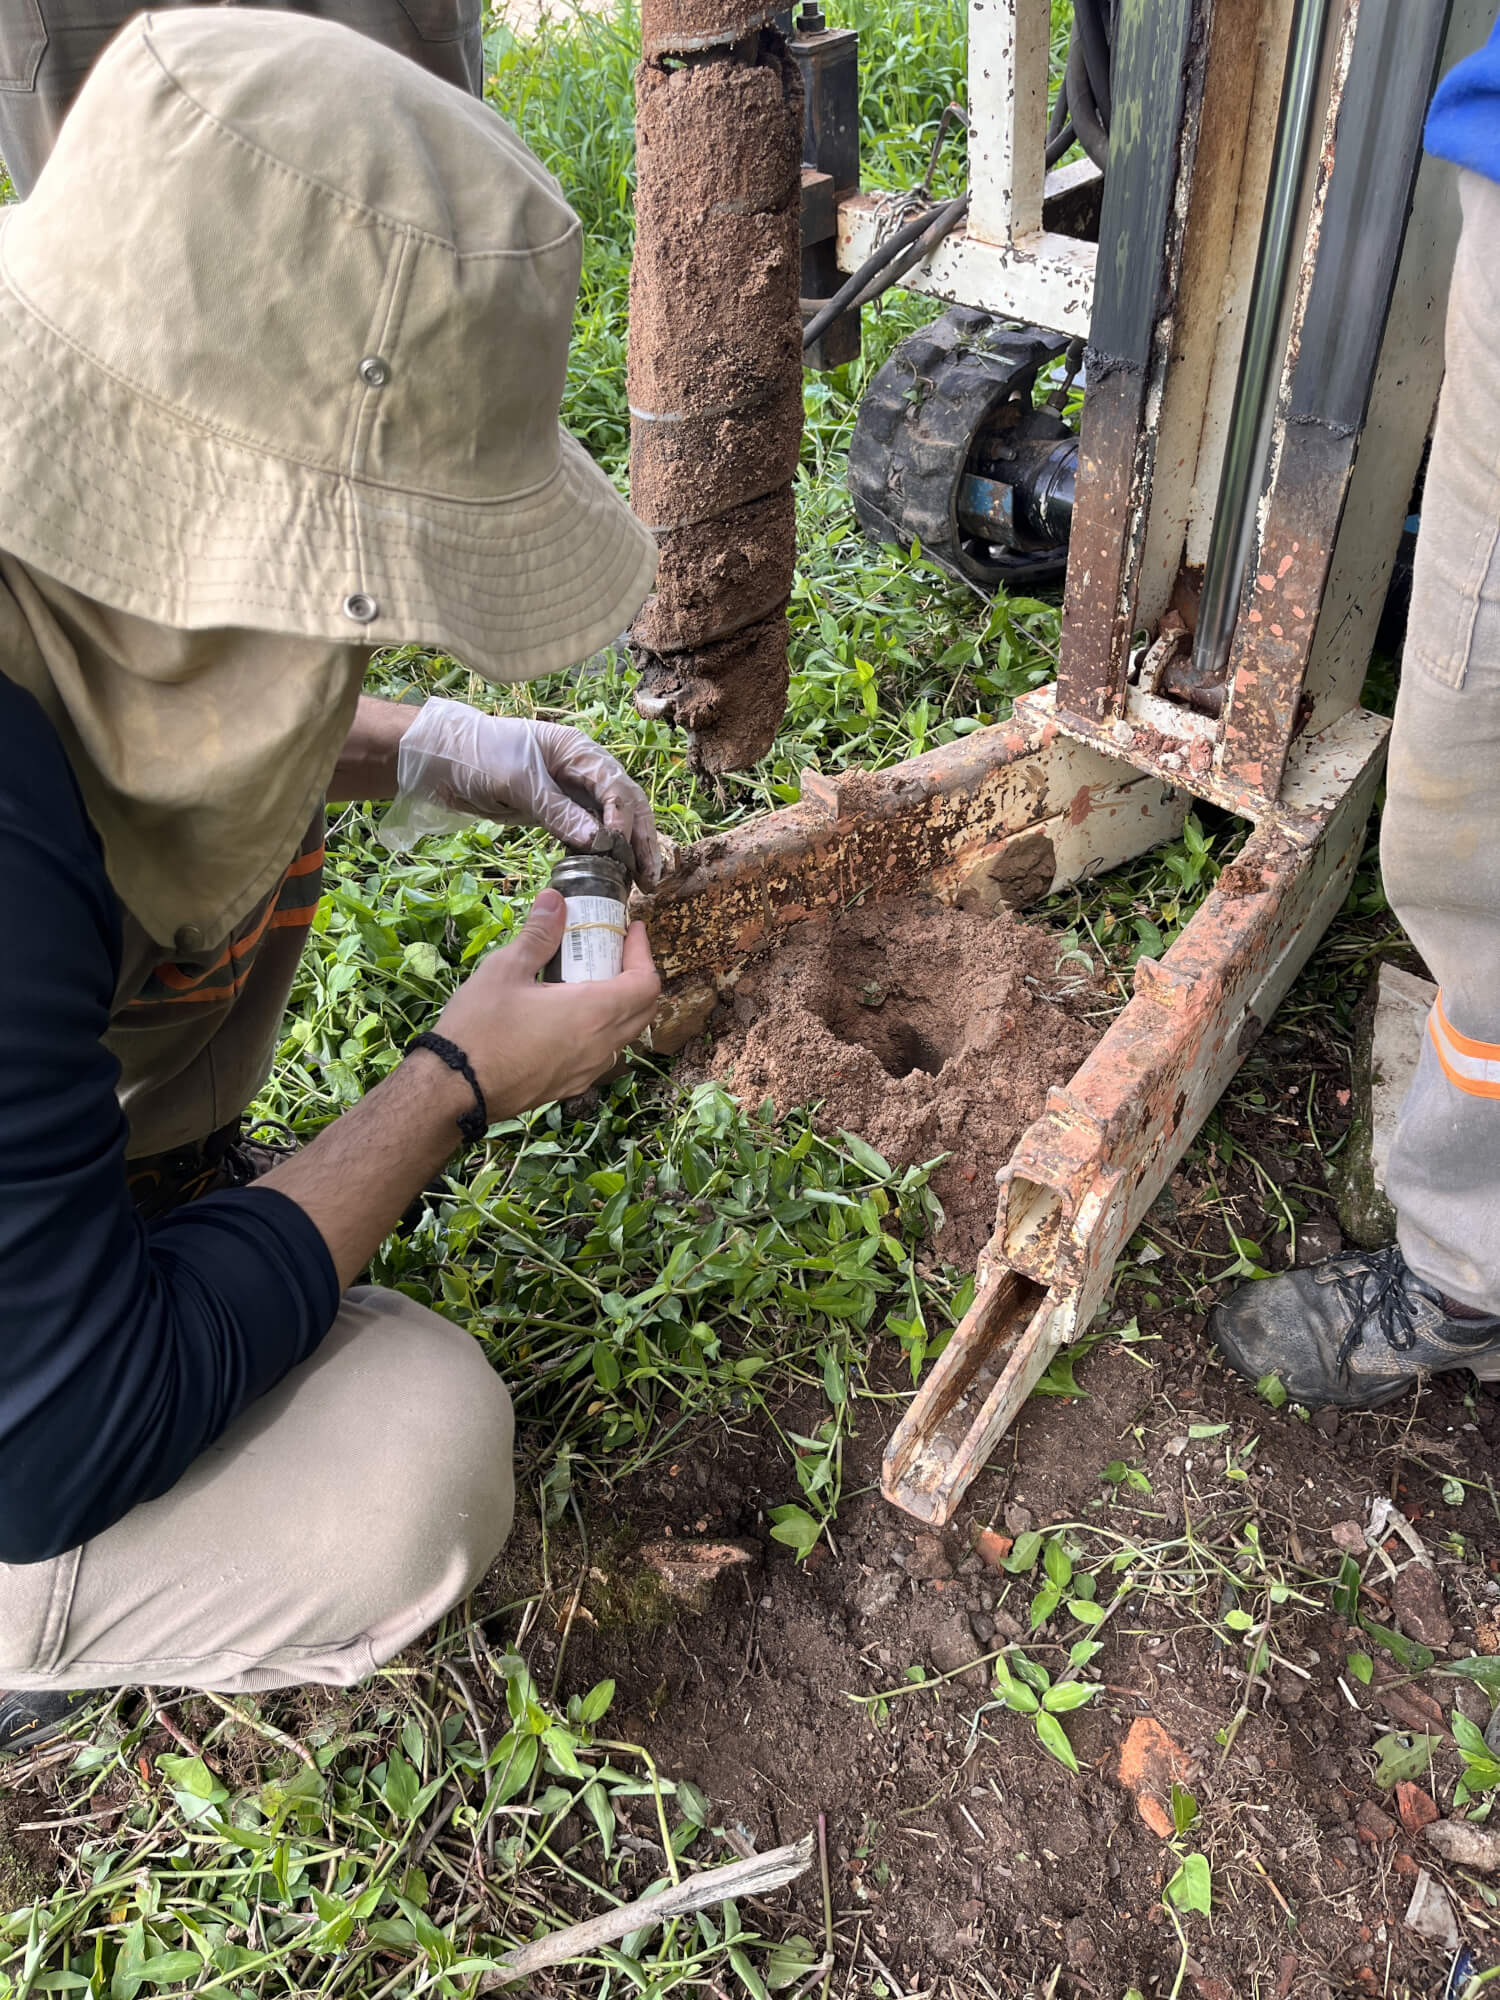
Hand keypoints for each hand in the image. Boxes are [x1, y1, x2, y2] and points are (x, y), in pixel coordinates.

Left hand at [396, 697, 661, 886]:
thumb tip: (598, 840)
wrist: (444, 760)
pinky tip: (608, 876)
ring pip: (610, 823)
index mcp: (579, 752)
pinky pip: (587, 834)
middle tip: (650, 877)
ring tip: (637, 884)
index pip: (615, 786)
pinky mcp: (557, 813)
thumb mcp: (520, 781)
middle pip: (625, 806)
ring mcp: (571, 793)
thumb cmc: (481, 756)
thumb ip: (558, 810)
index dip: (624, 818)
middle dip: (639, 840)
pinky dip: (599, 854)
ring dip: (625, 851)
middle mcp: (583, 771)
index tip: (621, 849)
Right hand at [431, 890, 659, 1116]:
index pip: (646, 984)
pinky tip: (567, 1018)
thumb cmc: (479, 1028)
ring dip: (619, 1005)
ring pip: (623, 1035)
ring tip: (589, 982)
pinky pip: (600, 1055)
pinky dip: (599, 1030)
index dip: (644, 953)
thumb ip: (538, 935)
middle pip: (643, 1010)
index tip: (632, 931)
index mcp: (593, 1014)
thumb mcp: (506, 971)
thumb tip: (555, 899)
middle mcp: (600, 1046)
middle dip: (636, 976)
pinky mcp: (569, 1086)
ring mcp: (587, 1071)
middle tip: (613, 951)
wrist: (454, 1091)